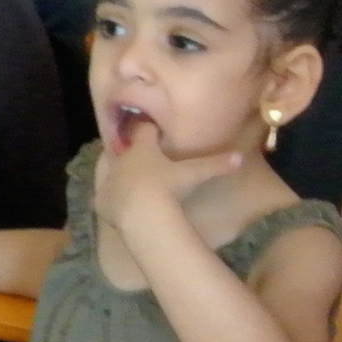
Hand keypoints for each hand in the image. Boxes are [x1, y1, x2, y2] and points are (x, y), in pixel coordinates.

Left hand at [94, 122, 241, 237]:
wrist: (142, 213)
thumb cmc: (168, 187)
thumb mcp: (194, 174)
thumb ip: (215, 164)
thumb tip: (240, 158)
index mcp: (142, 149)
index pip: (143, 132)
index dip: (148, 128)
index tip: (152, 129)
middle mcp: (122, 160)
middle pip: (123, 148)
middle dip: (129, 148)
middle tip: (136, 151)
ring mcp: (109, 181)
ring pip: (108, 169)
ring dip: (116, 170)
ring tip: (123, 174)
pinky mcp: (102, 202)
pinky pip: (104, 196)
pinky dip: (109, 197)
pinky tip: (114, 200)